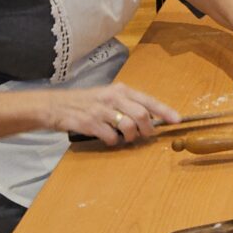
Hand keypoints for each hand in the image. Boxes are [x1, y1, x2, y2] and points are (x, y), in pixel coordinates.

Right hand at [44, 84, 180, 145]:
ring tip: (126, 138)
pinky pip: (111, 137)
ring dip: (131, 137)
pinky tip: (109, 139)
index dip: (164, 111)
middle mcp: (113, 98)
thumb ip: (127, 104)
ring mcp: (102, 110)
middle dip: (148, 129)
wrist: (56, 106)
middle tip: (146, 135)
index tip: (177, 120)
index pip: (148, 100)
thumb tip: (150, 118)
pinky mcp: (91, 123)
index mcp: (120, 90)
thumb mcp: (108, 96)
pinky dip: (114, 142)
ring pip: (129, 126)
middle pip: (142, 115)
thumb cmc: (86, 102)